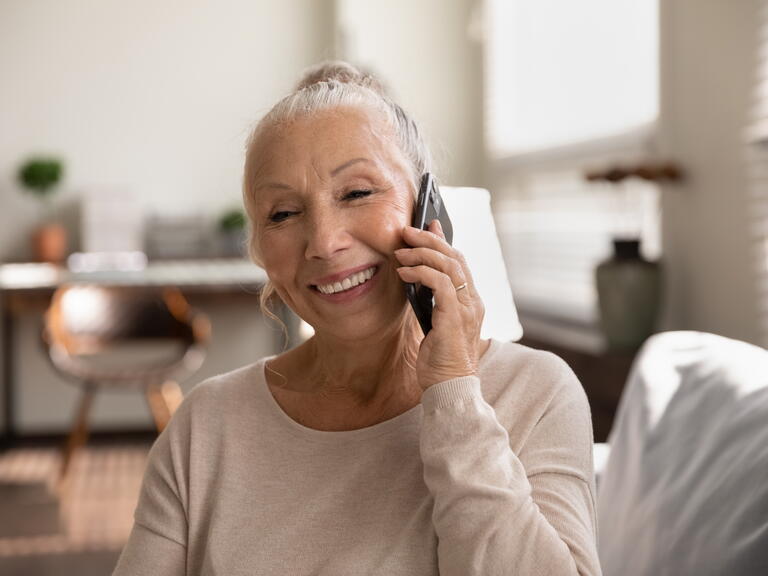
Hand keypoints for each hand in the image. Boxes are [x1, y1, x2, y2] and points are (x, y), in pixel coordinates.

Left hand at [395, 220, 484, 389]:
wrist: (449, 387)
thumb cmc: (440, 360)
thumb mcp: (435, 323)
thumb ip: (432, 301)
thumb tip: (416, 278)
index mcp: (471, 302)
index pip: (460, 262)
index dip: (444, 241)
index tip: (428, 225)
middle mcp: (473, 301)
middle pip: (455, 257)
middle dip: (430, 239)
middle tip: (407, 230)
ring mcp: (467, 308)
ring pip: (449, 265)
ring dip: (422, 253)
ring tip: (401, 251)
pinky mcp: (455, 317)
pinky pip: (440, 283)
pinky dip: (421, 272)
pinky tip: (404, 272)